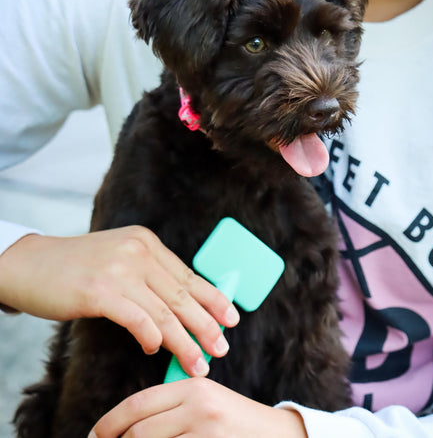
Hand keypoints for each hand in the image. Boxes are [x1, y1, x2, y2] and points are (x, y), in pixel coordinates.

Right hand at [0, 226, 238, 375]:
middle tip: (222, 347)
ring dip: (184, 342)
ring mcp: (119, 270)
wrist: (30, 263)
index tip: (231, 318)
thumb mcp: (120, 258)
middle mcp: (137, 251)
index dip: (212, 299)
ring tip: (198, 362)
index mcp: (146, 242)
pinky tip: (154, 350)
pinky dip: (151, 338)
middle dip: (206, 324)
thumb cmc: (78, 267)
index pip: (188, 275)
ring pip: (164, 312)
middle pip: (182, 294)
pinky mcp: (99, 291)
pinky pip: (137, 320)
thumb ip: (149, 275)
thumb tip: (182, 307)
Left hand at [89, 378, 307, 437]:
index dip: (110, 422)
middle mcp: (198, 406)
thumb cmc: (234, 421)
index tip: (95, 435)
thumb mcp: (206, 401)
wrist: (276, 435)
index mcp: (194, 387)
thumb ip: (173, 404)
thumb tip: (129, 423)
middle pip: (139, 430)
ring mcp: (206, 432)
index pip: (139, 403)